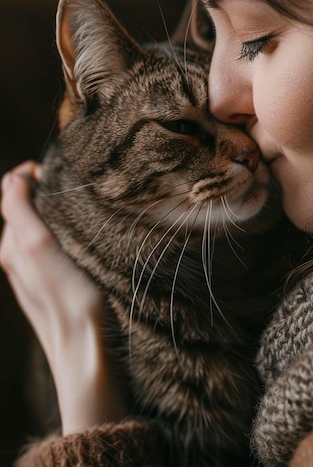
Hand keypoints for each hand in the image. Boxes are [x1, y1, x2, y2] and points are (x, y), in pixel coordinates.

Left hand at [0, 162, 128, 433]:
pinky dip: (68, 230)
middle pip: (28, 207)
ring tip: (83, 207)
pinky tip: (86, 235)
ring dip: (59, 210)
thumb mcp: (37, 248)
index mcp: (11, 246)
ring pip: (44, 225)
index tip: (56, 174)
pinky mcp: (58, 281)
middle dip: (47, 191)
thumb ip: (19, 212)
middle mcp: (20, 256)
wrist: (87, 352)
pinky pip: (56, 244)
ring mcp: (39, 270)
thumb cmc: (67, 301)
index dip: (32, 177)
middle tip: (72, 188)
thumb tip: (12, 178)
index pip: (12, 193)